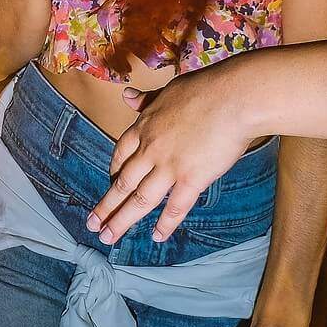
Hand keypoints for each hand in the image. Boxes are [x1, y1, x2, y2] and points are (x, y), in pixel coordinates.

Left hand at [88, 62, 257, 243]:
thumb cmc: (207, 88)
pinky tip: (156, 236)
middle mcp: (151, 149)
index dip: (114, 171)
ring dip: (121, 220)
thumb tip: (126, 96)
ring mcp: (169, 166)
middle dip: (106, 205)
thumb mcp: (169, 90)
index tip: (110, 182)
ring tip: (107, 237)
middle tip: (92, 223)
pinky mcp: (192, 178)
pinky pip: (175, 207)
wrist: (235, 97)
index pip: (121, 153)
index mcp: (145, 126)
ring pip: (140, 199)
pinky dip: (165, 224)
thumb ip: (147, 99)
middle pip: (123, 182)